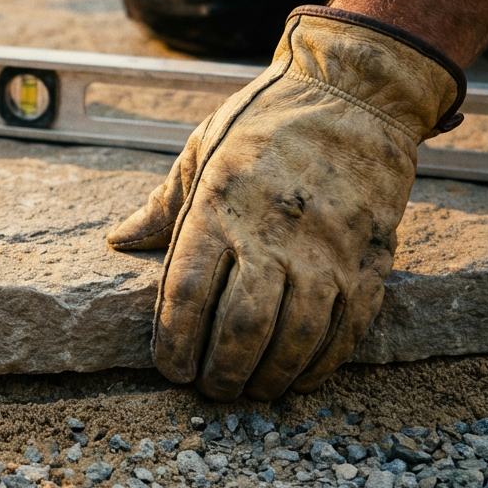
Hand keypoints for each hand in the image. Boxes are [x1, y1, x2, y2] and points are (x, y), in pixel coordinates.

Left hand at [108, 7, 464, 400]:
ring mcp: (326, 251)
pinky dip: (320, 364)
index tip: (169, 367)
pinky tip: (299, 378)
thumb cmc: (267, 121)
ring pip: (296, 337)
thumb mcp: (201, 149)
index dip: (175, 340)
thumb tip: (119, 241)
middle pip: (243, 326)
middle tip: (209, 389)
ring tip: (251, 391)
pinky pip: (346, 329)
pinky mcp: (368, 260)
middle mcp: (273, 233)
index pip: (189, 291)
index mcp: (220, 206)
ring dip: (269, 376)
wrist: (355, 95)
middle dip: (221, 370)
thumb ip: (162, 205)